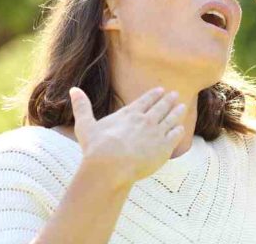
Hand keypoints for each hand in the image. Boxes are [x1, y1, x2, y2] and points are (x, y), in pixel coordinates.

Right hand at [69, 86, 186, 184]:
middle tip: (175, 95)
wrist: (111, 166)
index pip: (145, 101)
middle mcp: (145, 120)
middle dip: (168, 100)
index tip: (161, 90)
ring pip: (171, 119)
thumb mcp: (86, 125)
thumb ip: (82, 107)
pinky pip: (175, 136)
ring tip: (182, 106)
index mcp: (129, 114)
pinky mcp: (164, 147)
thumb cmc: (96, 148)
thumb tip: (73, 89)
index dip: (154, 95)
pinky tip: (181, 128)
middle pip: (160, 107)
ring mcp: (156, 132)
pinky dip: (178, 131)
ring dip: (177, 112)